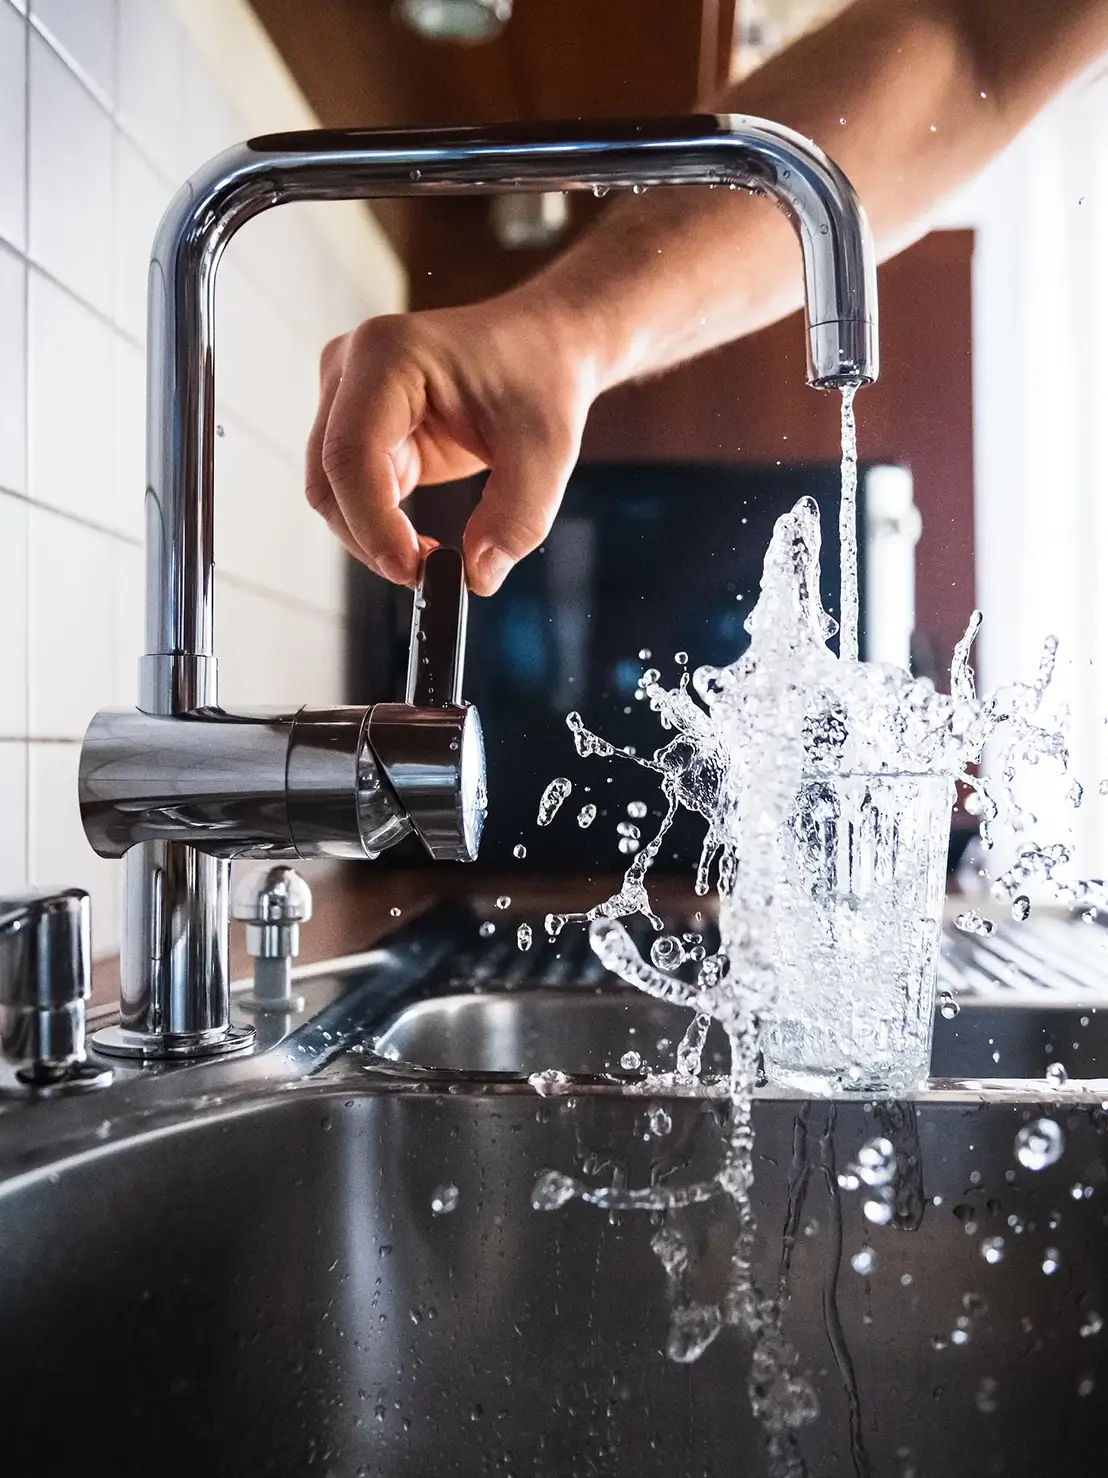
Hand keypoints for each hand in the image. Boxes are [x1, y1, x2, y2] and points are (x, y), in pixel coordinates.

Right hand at [305, 289, 599, 595]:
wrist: (543, 347)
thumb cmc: (542, 379)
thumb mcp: (547, 451)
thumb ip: (517, 519)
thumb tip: (477, 576)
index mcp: (389, 354)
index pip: (352, 453)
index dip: (372, 522)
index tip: (413, 570)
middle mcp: (351, 367)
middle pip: (329, 478)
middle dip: (370, 538)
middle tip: (426, 576)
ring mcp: (347, 396)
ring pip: (332, 492)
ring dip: (373, 537)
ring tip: (432, 559)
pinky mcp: (359, 426)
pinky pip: (353, 492)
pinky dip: (380, 527)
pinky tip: (422, 543)